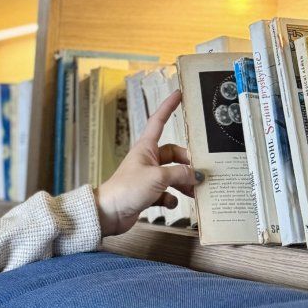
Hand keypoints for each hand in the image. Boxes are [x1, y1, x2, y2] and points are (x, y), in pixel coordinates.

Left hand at [92, 88, 199, 237]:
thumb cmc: (126, 189)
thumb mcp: (158, 177)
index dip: (168, 106)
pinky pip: (166, 193)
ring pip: (172, 175)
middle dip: (187, 163)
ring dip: (184, 183)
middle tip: (199, 173)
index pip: (159, 121)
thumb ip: (181, 173)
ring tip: (194, 192)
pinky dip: (171, 198)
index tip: (178, 94)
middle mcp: (147, 160)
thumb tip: (197, 175)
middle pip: (174, 154)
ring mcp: (147, 177)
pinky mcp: (147, 194)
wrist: (108, 213)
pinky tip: (171, 204)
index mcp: (146, 148)